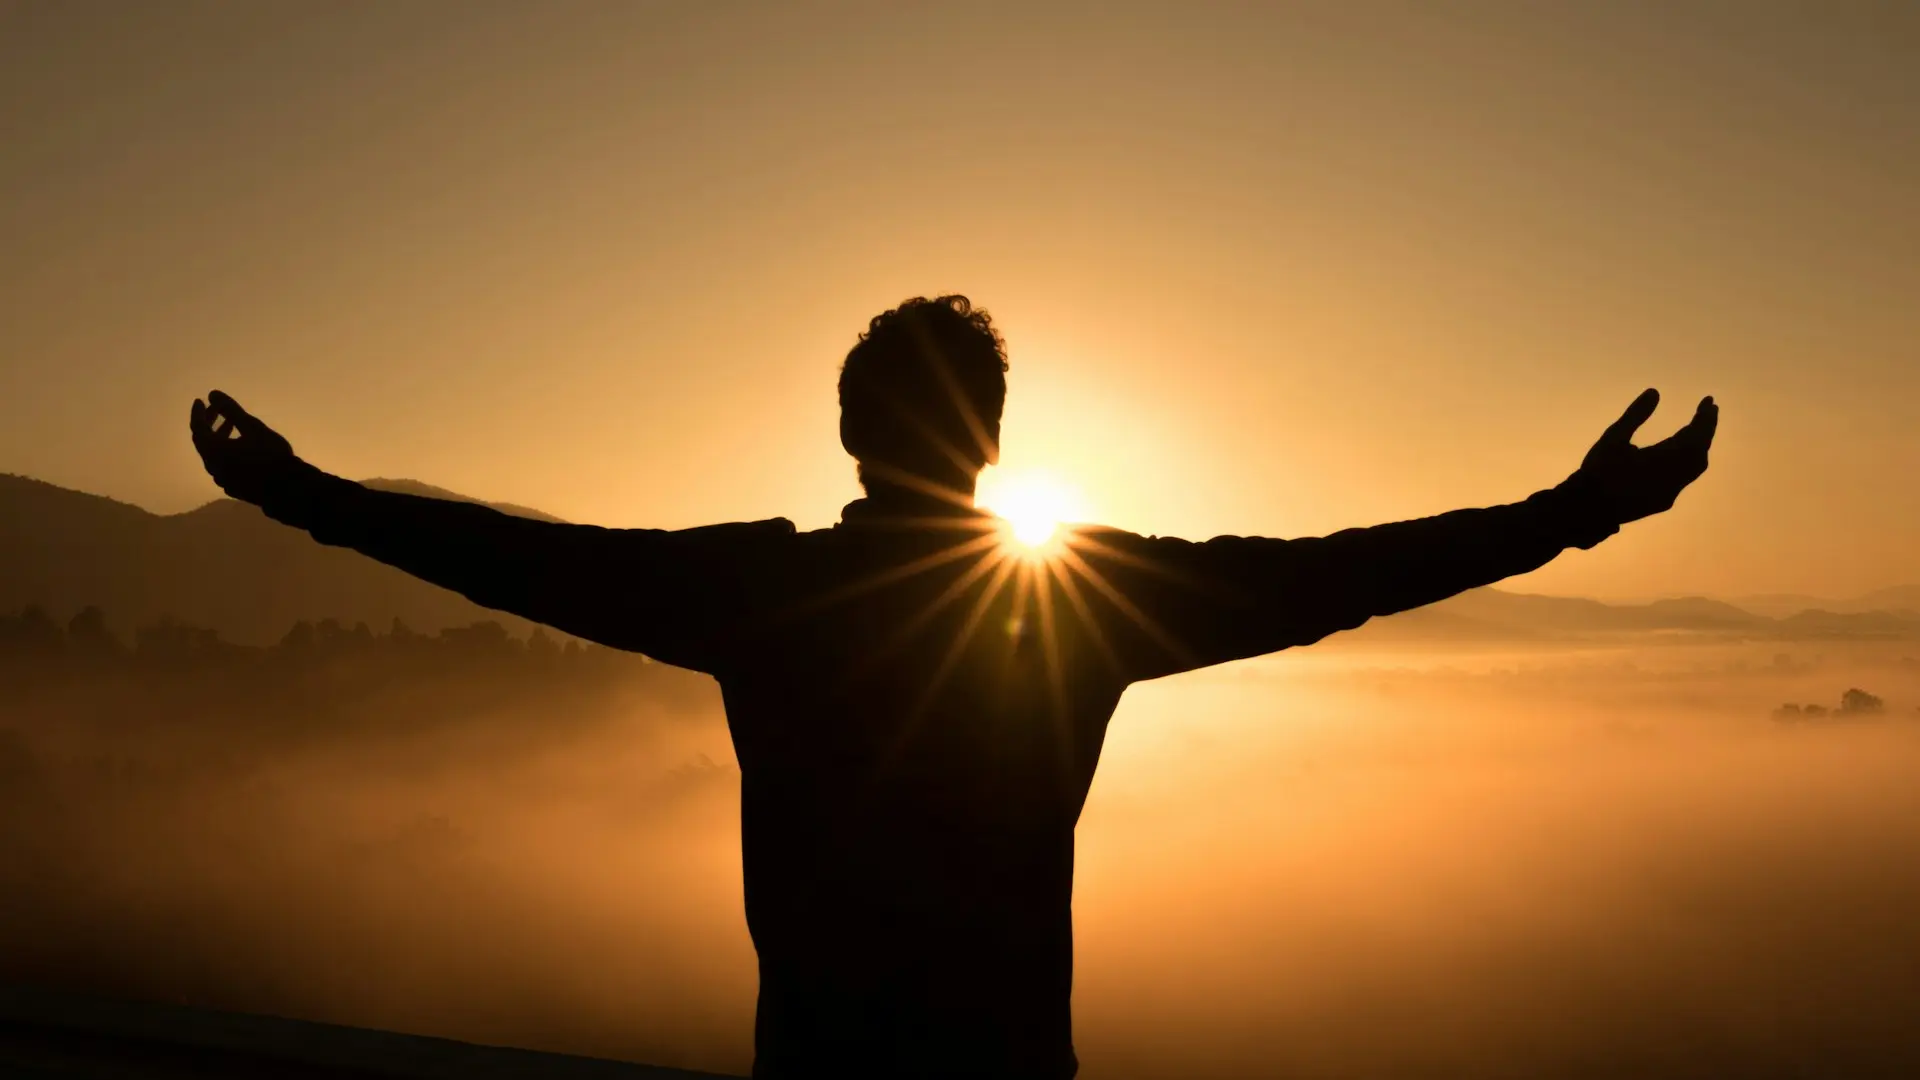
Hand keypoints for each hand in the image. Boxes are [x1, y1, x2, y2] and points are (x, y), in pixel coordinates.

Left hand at [189, 390, 313, 508]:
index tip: (201, 400)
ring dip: (219, 438)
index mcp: (213, 451)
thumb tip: (212, 394)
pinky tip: (240, 448)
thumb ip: (231, 410)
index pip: (197, 428)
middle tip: (218, 410)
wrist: (289, 488)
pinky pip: (223, 465)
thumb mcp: (253, 427)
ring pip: (214, 455)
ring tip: (232, 426)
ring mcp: (222, 480)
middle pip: (204, 442)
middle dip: (209, 423)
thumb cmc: (271, 455)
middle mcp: (213, 466)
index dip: (198, 413)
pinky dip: (226, 452)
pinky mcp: (233, 488)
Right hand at [1572, 388, 1717, 525]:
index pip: (1694, 436)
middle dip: (1706, 429)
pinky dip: (1689, 460)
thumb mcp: (1612, 438)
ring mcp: (1670, 493)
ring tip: (1697, 429)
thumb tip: (1655, 392)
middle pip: (1700, 451)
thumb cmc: (1597, 471)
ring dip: (1699, 446)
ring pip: (1695, 467)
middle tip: (1708, 410)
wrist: (1587, 509)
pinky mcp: (1664, 502)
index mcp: (1662, 461)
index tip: (1709, 401)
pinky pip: (1685, 477)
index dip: (1704, 418)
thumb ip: (1635, 415)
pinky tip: (1680, 453)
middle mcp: (1672, 479)